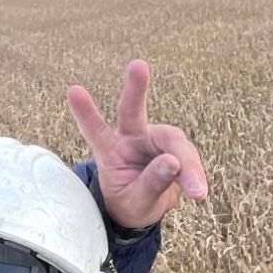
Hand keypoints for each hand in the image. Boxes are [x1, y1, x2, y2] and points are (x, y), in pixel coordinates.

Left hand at [67, 60, 208, 230]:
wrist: (147, 206)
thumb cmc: (131, 203)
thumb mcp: (135, 204)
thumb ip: (150, 184)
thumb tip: (173, 161)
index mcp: (110, 151)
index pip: (96, 130)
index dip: (86, 112)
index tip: (73, 90)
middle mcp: (131, 138)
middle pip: (132, 110)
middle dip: (135, 88)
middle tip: (138, 66)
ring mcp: (155, 139)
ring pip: (174, 143)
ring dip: (188, 166)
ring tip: (196, 192)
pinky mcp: (175, 146)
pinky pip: (189, 157)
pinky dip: (196, 174)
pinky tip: (198, 191)